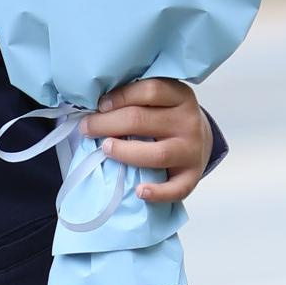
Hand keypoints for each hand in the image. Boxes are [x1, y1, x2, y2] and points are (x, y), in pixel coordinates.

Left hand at [92, 78, 212, 203]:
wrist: (198, 141)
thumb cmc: (166, 118)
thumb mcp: (158, 101)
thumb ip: (134, 99)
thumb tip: (95, 108)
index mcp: (180, 96)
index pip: (149, 91)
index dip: (121, 97)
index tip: (99, 106)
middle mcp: (188, 122)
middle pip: (142, 120)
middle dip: (108, 124)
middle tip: (87, 128)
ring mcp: (192, 150)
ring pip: (157, 154)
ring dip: (125, 153)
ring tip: (105, 150)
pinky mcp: (192, 175)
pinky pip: (176, 188)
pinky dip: (158, 193)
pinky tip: (139, 191)